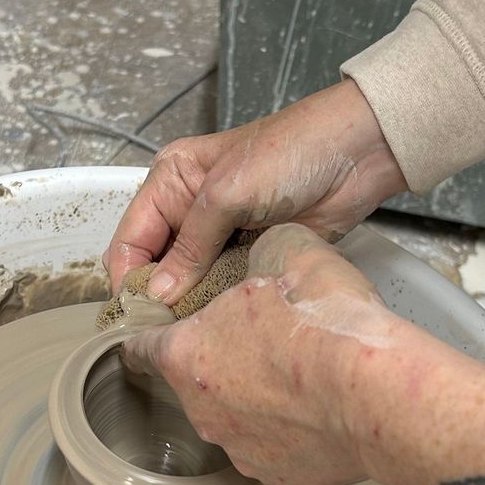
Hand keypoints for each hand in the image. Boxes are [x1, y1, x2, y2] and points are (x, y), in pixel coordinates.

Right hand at [104, 81, 406, 303]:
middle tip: (161, 331)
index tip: (135, 316)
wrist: (356, 154)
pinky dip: (217, 304)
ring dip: (188, 305)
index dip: (128, 278)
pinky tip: (217, 322)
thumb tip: (158, 294)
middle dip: (156, 297)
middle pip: (155, 264)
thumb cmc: (292, 151)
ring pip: (187, 281)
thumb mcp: (227, 195)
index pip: (130, 238)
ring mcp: (222, 234)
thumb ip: (190, 246)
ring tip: (188, 332)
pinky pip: (222, 287)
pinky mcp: (250, 253)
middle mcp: (190, 208)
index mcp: (172, 180)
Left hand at [120, 224, 484, 484]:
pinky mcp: (282, 481)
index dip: (158, 329)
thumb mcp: (288, 251)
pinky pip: (280, 454)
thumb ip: (257, 254)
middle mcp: (203, 411)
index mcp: (188, 355)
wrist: (380, 394)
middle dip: (222, 361)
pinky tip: (325, 417)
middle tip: (264, 339)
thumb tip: (261, 256)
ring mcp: (240, 452)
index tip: (174, 322)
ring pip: (237, 421)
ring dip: (258, 401)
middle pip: (196, 383)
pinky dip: (295, 437)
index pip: (141, 345)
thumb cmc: (328, 323)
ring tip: (302, 378)